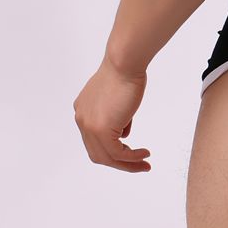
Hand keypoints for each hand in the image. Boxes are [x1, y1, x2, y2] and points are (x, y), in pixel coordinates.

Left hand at [73, 54, 151, 172]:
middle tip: (140, 165)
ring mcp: (89, 126)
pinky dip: (131, 157)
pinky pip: (116, 153)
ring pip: (106, 157)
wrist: (124, 63)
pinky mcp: (100, 129)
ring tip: (145, 164)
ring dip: (127, 164)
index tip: (131, 151)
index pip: (95, 139)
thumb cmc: (126, 72)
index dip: (113, 149)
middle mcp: (82, 120)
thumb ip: (117, 116)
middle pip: (98, 153)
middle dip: (120, 162)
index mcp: (83, 111)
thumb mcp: (118, 98)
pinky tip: (144, 154)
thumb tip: (123, 132)